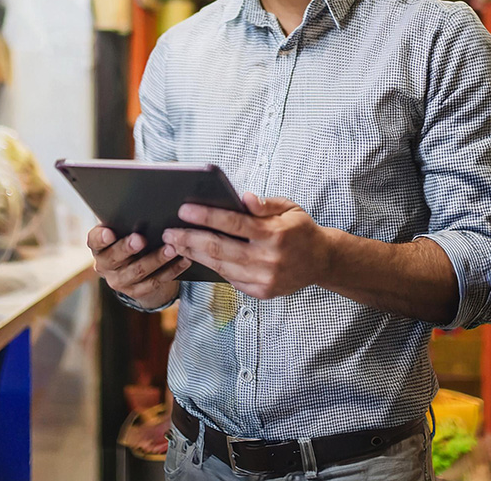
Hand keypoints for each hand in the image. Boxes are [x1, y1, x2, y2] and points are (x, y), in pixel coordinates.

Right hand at [87, 225, 189, 309]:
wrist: (135, 273)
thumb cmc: (129, 240)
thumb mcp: (122, 232)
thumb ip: (125, 222)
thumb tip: (143, 204)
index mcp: (99, 247)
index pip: (94, 241)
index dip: (101, 238)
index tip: (110, 232)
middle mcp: (105, 266)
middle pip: (115, 258)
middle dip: (128, 248)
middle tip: (141, 239)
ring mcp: (120, 281)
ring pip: (138, 271)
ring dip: (156, 259)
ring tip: (171, 248)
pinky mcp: (137, 292)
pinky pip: (156, 281)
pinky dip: (171, 270)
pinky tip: (183, 259)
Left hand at [162, 193, 332, 297]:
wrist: (322, 261)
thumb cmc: (299, 229)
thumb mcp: (289, 208)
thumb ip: (265, 204)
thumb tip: (244, 198)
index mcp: (275, 234)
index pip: (233, 223)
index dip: (206, 216)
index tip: (183, 209)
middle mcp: (269, 259)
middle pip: (220, 248)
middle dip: (189, 239)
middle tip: (168, 232)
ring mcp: (264, 279)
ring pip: (220, 266)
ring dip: (193, 255)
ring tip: (175, 243)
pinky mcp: (261, 292)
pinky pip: (229, 278)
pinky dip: (209, 267)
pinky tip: (194, 256)